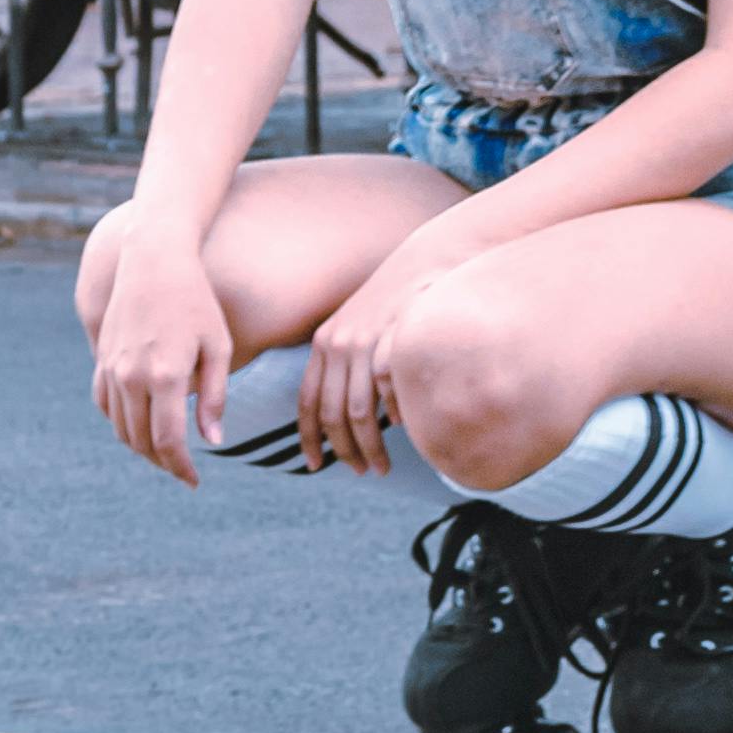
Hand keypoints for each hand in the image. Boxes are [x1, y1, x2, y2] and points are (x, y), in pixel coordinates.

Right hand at [89, 229, 233, 487]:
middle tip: (182, 471)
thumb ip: (213, 396)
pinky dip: (120, 424)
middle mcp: (132, 376)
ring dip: (141, 448)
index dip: (181, 469)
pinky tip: (140, 425)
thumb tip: (213, 441)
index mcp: (165, 375)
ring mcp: (111, 368)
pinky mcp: (102, 358)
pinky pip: (105, 405)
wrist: (153, 259)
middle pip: (141, 441)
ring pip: (120, 428)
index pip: (169, 442)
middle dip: (163, 463)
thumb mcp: (217, 346)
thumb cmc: (196, 300)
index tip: (195, 482)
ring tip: (165, 452)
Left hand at [298, 238, 470, 478]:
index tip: (313, 465)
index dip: (308, 437)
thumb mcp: (356, 326)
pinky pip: (389, 393)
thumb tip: (341, 410)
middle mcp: (338, 344)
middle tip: (360, 471)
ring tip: (381, 467)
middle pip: (332, 415)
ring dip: (369, 448)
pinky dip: (396, 417)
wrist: (425, 261)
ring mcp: (366, 343)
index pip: (307, 401)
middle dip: (343, 451)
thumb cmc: (393, 301)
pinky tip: (405, 430)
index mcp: (323, 343)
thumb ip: (343, 361)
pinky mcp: (392, 343)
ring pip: (359, 413)